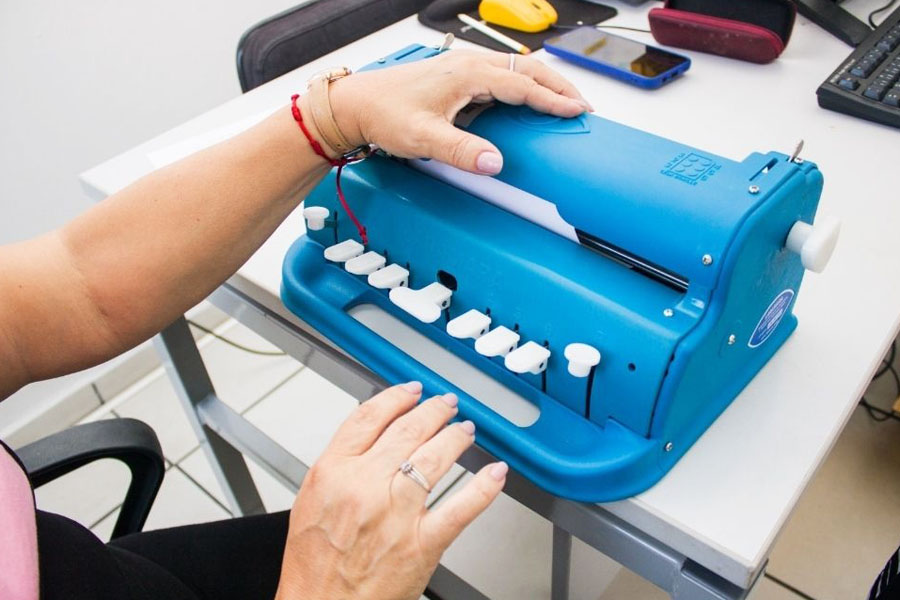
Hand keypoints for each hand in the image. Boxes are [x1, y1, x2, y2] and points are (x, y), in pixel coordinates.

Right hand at [275, 381, 507, 599]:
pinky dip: (484, 488)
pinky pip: (462, 507)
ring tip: (464, 430)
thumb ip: (341, 465)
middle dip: (433, 411)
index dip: (396, 397)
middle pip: (408, 430)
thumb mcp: (312, 500)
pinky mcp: (422, 543)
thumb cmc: (313, 565)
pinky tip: (495, 473)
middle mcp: (366, 486)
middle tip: (445, 405)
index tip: (410, 391)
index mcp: (333, 472)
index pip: (370, 417)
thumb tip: (373, 436)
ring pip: (436, 457)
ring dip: (456, 437)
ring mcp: (397, 513)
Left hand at [329, 49, 590, 174]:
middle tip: (582, 106)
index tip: (576, 112)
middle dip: (558, 87)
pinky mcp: (456, 76)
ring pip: (515, 70)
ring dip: (542, 84)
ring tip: (562, 102)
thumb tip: (494, 162)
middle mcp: (468, 64)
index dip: (552, 100)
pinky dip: (522, 86)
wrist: (356, 104)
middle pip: (526, 70)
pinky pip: (499, 76)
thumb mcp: (423, 138)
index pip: (522, 86)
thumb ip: (461, 150)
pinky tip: (525, 102)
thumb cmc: (384, 114)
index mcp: (467, 74)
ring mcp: (463, 68)